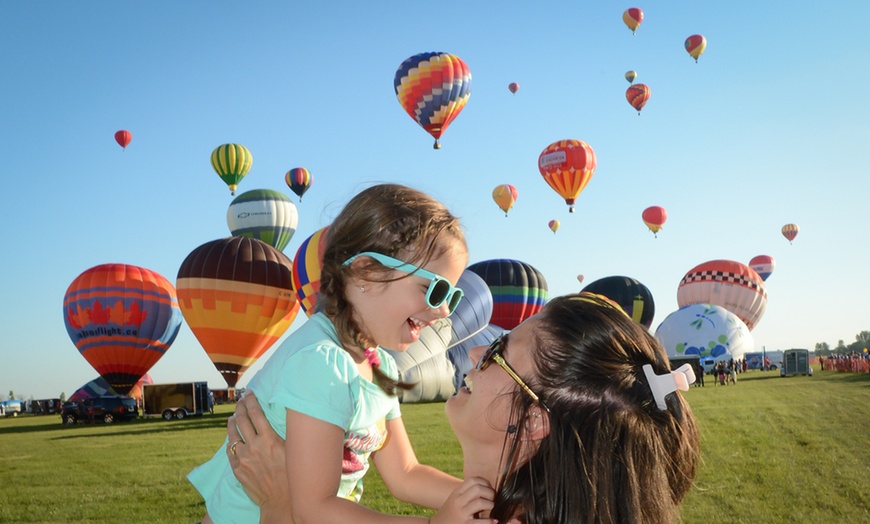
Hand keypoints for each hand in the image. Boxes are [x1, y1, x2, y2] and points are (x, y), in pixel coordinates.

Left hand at [226, 393, 289, 508]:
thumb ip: (285, 434)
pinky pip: (230, 451)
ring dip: (232, 423)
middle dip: (240, 407)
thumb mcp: (292, 451)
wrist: (280, 501)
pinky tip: (231, 438)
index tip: (249, 393)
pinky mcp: (237, 469)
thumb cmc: (291, 476)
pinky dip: (230, 442)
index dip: (251, 400)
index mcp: (269, 439)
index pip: (256, 413)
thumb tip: (284, 417)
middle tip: (240, 400)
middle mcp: (254, 446)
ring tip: (233, 417)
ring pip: (233, 435)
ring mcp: (243, 458)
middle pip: (242, 420)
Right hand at [429, 477, 494, 523]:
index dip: (485, 482)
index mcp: (456, 493)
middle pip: (477, 489)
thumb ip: (467, 493)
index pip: (473, 480)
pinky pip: (481, 522)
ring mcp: (461, 513)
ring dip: (490, 504)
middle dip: (489, 492)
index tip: (489, 488)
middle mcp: (458, 501)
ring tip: (492, 508)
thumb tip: (487, 488)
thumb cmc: (450, 512)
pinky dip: (490, 521)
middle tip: (493, 498)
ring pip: (480, 502)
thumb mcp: (455, 499)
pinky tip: (494, 520)